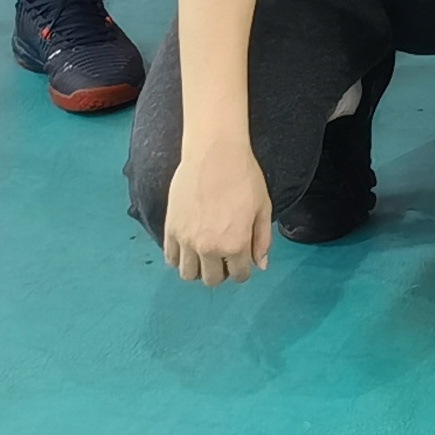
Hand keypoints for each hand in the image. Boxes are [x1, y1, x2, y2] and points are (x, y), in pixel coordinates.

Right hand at [162, 141, 274, 284]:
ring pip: (188, 274)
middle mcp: (209, 248)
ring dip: (199, 269)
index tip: (242, 258)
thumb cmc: (245, 177)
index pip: (239, 275)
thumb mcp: (264, 207)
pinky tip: (188, 247)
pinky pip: (170, 258)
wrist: (215, 154)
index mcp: (235, 244)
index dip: (243, 269)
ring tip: (205, 254)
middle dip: (221, 271)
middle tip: (224, 256)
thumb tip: (260, 266)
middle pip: (212, 280)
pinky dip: (179, 258)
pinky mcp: (171, 230)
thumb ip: (262, 240)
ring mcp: (187, 241)